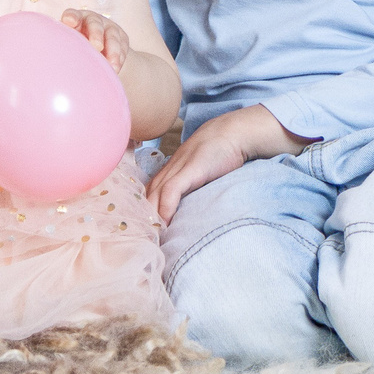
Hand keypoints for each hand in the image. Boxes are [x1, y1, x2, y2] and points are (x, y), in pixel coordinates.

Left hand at [59, 8, 131, 72]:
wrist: (99, 50)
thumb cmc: (77, 47)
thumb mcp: (70, 44)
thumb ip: (64, 47)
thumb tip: (57, 62)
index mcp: (75, 20)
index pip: (72, 15)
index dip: (71, 17)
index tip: (69, 22)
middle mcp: (92, 20)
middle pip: (95, 24)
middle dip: (96, 34)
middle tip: (97, 47)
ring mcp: (109, 27)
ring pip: (112, 37)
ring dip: (113, 52)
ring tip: (112, 68)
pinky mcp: (121, 37)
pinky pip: (123, 47)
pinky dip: (120, 58)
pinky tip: (116, 69)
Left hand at [148, 104, 301, 224]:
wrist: (231, 132)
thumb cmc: (217, 154)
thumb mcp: (197, 173)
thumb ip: (188, 188)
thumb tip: (184, 212)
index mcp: (167, 173)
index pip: (145, 196)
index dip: (142, 214)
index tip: (143, 234)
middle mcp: (167, 171)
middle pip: (145, 197)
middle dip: (142, 219)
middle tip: (143, 241)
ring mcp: (178, 169)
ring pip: (154, 194)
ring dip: (151, 217)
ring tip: (151, 237)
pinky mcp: (190, 170)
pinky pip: (171, 189)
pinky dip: (165, 205)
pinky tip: (165, 220)